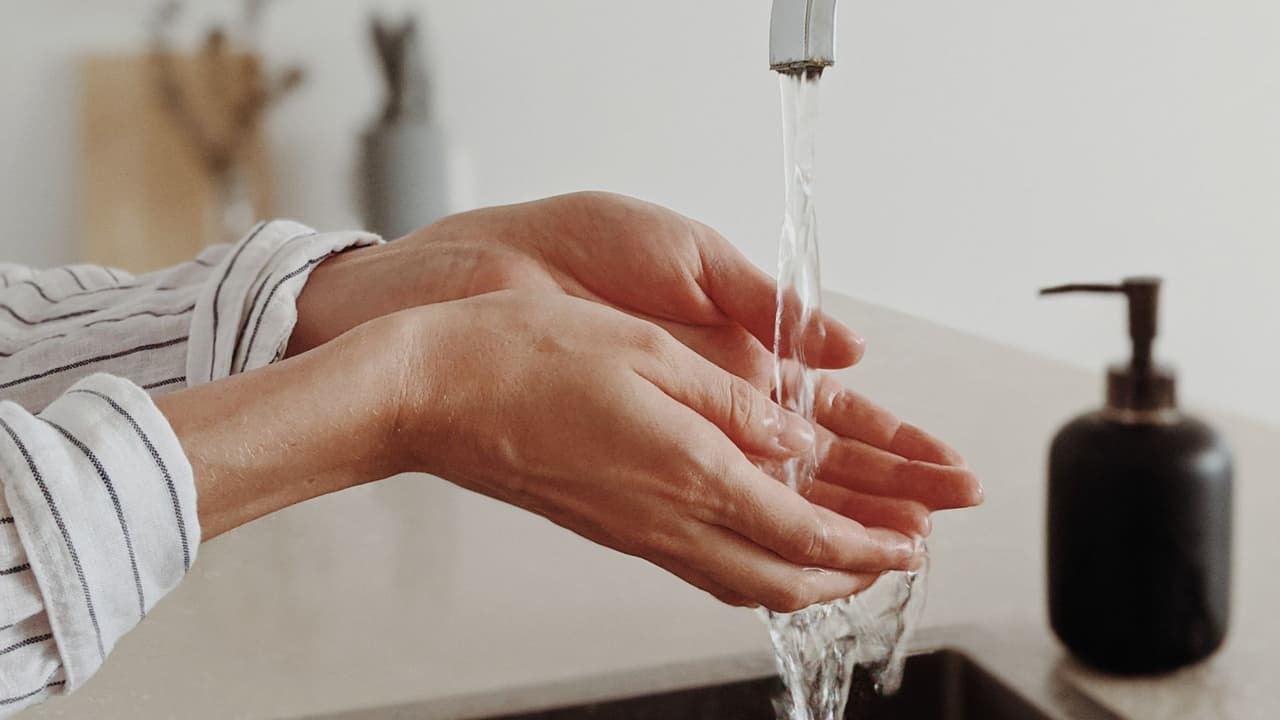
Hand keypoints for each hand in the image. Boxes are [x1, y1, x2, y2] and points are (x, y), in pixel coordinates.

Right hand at [291, 193, 980, 536]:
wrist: (431, 393)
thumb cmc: (523, 356)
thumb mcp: (645, 351)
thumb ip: (731, 404)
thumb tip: (796, 439)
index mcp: (686, 467)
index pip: (803, 529)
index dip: (868, 544)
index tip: (913, 541)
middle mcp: (666, 516)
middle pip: (783, 576)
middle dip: (853, 574)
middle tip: (900, 557)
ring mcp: (635, 529)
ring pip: (744, 581)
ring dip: (808, 578)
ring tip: (850, 559)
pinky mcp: (611, 526)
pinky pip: (702, 564)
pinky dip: (755, 566)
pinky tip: (763, 543)